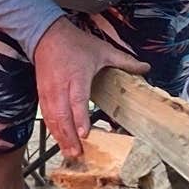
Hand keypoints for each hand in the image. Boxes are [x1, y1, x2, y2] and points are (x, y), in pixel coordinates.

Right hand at [33, 18, 148, 158]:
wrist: (46, 35)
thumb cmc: (75, 44)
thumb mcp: (102, 50)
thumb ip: (124, 62)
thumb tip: (146, 69)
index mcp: (77, 76)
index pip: (77, 101)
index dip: (80, 118)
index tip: (84, 134)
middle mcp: (60, 87)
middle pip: (62, 115)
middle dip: (69, 136)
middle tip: (78, 154)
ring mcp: (49, 92)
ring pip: (52, 119)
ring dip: (60, 137)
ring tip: (70, 153)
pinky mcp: (42, 94)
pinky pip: (46, 116)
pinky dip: (52, 130)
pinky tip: (59, 141)